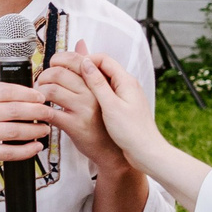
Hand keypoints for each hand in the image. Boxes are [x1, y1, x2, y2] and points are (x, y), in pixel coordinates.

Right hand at [0, 81, 52, 178]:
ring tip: (45, 129)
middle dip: (37, 111)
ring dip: (34, 130)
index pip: (6, 91)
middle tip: (50, 113)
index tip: (41, 96)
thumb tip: (29, 93)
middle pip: (14, 111)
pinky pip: (9, 152)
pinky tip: (36, 146)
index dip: (27, 93)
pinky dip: (26, 150)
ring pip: (13, 131)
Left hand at [35, 53, 121, 170]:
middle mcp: (92, 93)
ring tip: (39, 95)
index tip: (52, 63)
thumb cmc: (103, 118)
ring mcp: (83, 109)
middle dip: (44, 74)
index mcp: (98, 82)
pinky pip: (50, 112)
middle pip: (59, 73)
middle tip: (42, 81)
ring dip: (39, 91)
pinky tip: (40, 110)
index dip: (58, 58)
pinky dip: (40, 110)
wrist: (111, 149)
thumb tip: (80, 43)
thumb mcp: (100, 90)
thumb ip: (87, 67)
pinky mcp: (75, 125)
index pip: (75, 60)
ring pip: (52, 90)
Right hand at [50, 46, 161, 162]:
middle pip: (102, 67)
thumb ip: (98, 83)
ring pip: (102, 80)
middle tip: (64, 72)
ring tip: (68, 84)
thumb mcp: (111, 106)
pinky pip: (105, 93)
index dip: (83, 59)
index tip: (66, 64)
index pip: (103, 59)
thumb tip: (85, 62)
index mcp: (126, 81)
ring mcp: (125, 96)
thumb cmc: (132, 132)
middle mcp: (127, 85)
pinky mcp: (123, 107)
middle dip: (82, 67)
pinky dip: (92, 92)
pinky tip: (81, 99)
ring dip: (86, 80)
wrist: (147, 153)